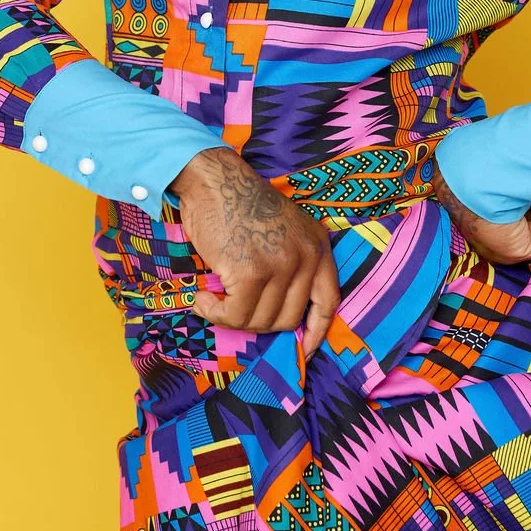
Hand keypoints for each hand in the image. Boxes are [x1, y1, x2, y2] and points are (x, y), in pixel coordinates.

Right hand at [171, 146, 339, 358]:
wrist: (214, 181)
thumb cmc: (241, 204)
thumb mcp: (284, 230)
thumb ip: (293, 265)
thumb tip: (281, 316)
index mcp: (318, 246)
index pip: (328, 302)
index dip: (316, 331)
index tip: (304, 349)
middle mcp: (306, 257)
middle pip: (288, 319)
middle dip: (258, 322)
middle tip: (233, 306)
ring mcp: (280, 265)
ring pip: (259, 321)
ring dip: (231, 317)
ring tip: (213, 298)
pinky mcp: (251, 273)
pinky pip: (234, 315)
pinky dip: (214, 313)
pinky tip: (202, 299)